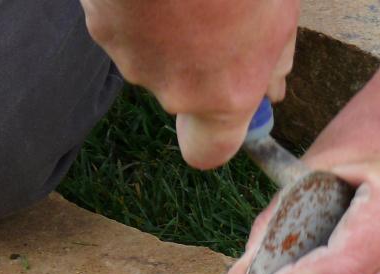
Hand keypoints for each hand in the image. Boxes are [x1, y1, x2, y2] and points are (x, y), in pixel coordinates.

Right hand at [80, 0, 297, 168]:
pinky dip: (137, 4)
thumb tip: (273, 84)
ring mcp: (133, 57)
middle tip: (215, 10)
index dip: (214, 134)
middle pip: (183, 90)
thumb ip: (275, 55)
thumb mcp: (279, 9)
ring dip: (165, 27)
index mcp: (225, 93)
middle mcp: (175, 89)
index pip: (208, 152)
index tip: (228, 102)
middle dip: (197, 59)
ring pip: (152, 53)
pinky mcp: (100, 23)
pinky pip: (123, 22)